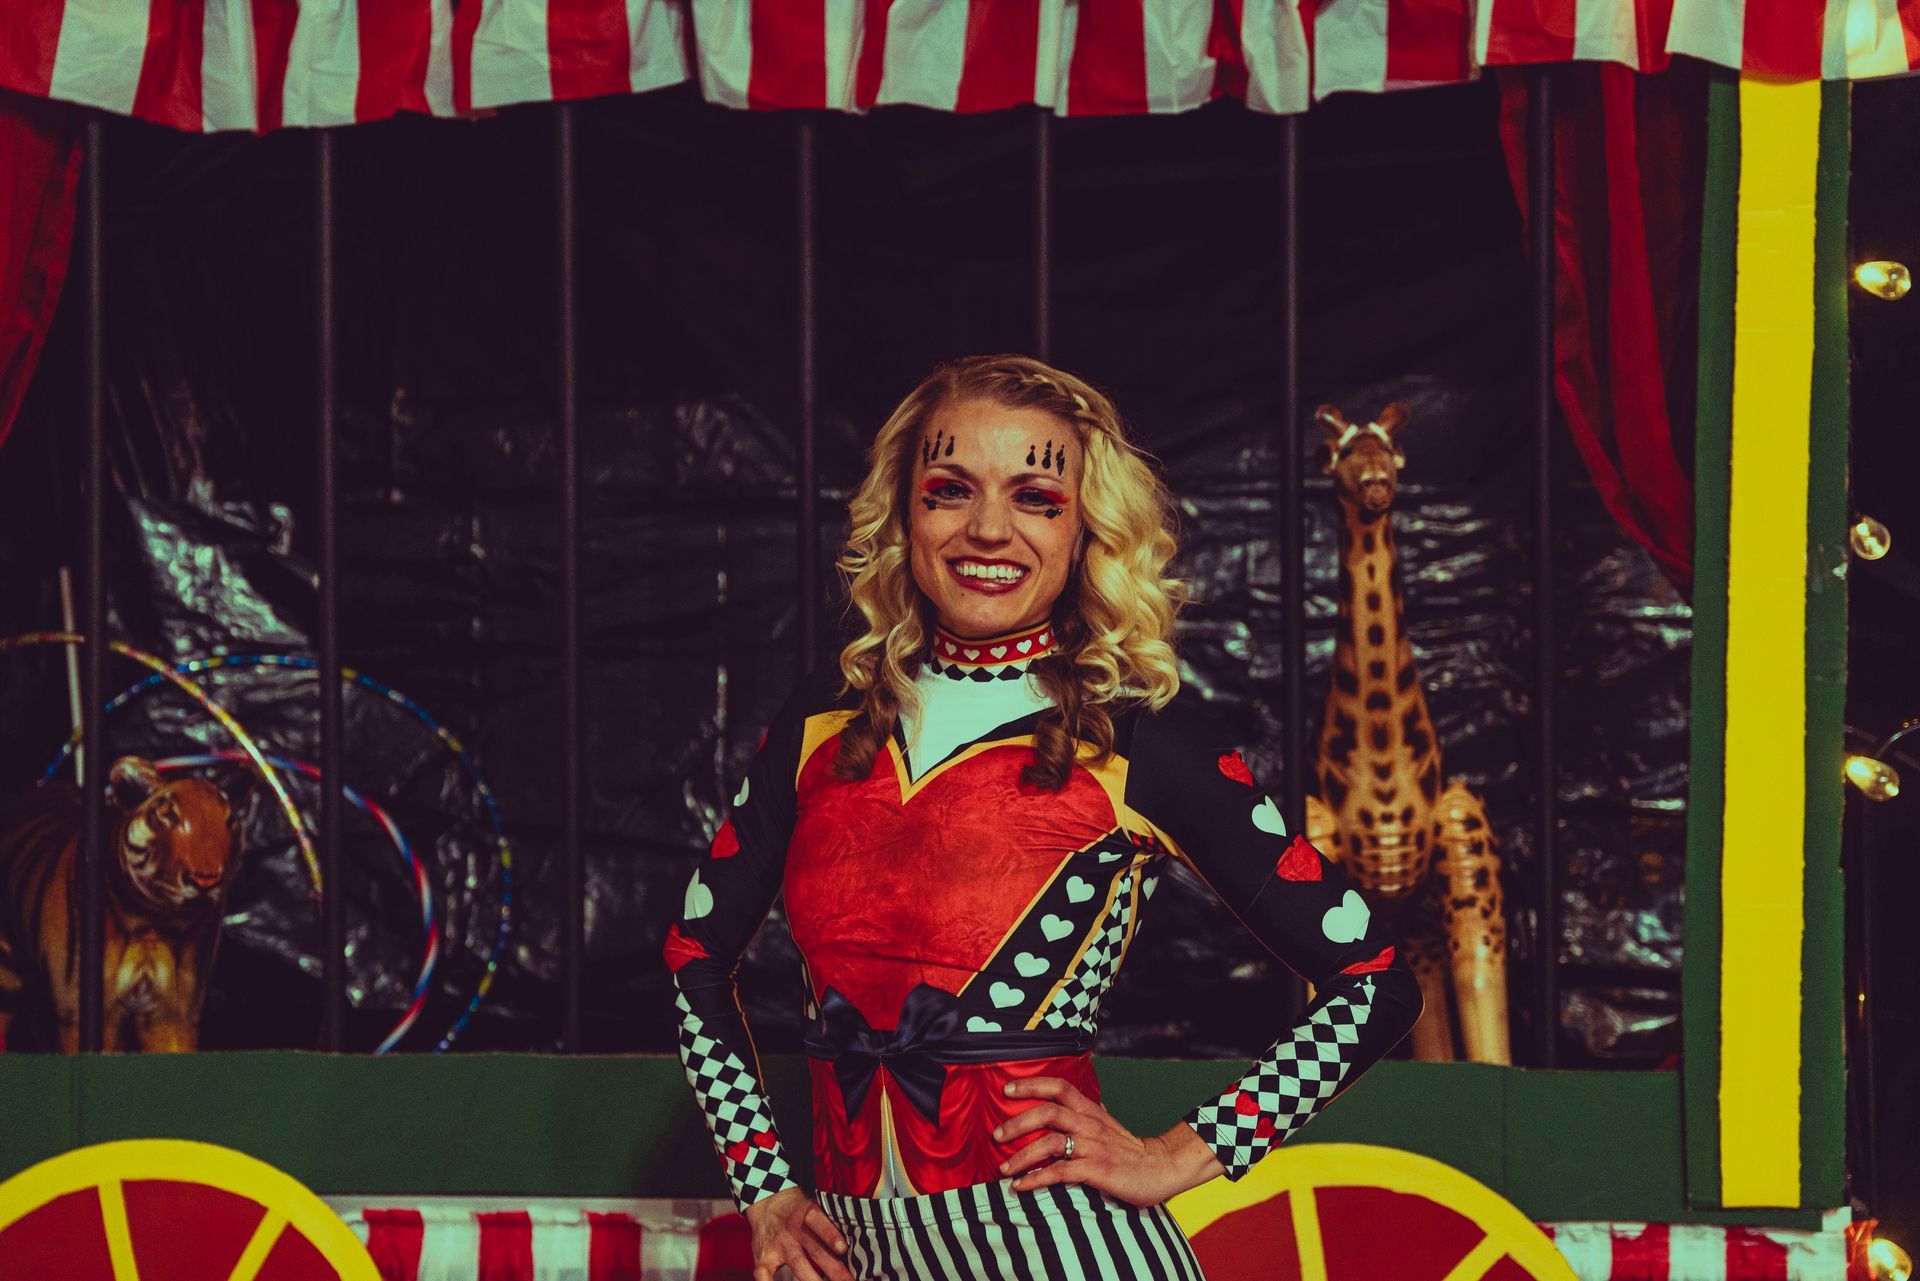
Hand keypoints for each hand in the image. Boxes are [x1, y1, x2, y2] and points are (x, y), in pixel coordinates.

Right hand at [741, 1186, 853, 1280]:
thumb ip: (830, 1223)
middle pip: (816, 1251)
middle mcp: (794, 1230)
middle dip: (834, 1270)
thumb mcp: (814, 1206)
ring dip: (813, 1280)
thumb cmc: (799, 1210)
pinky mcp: (764, 1257)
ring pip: (798, 1264)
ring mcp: (779, 1245)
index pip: (818, 1221)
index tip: (843, 1248)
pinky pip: (764, 1274)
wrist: (767, 1202)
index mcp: (807, 1214)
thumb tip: (859, 1242)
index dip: (830, 1234)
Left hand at [994, 1076, 1226, 1207]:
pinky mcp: (1097, 1170)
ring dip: (1021, 1156)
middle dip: (1017, 1123)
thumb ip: (1096, 1114)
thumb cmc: (1132, 1149)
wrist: (1161, 1168)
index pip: (1059, 1087)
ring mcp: (1093, 1147)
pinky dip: (1036, 1179)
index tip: (1007, 1090)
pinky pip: (1060, 1172)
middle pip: (1048, 1112)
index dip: (1032, 1085)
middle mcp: (1090, 1124)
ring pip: (1050, 1142)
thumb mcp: (1111, 1125)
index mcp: (1091, 1110)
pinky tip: (1021, 1186)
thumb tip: (1092, 1101)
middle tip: (997, 1135)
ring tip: (1003, 1169)